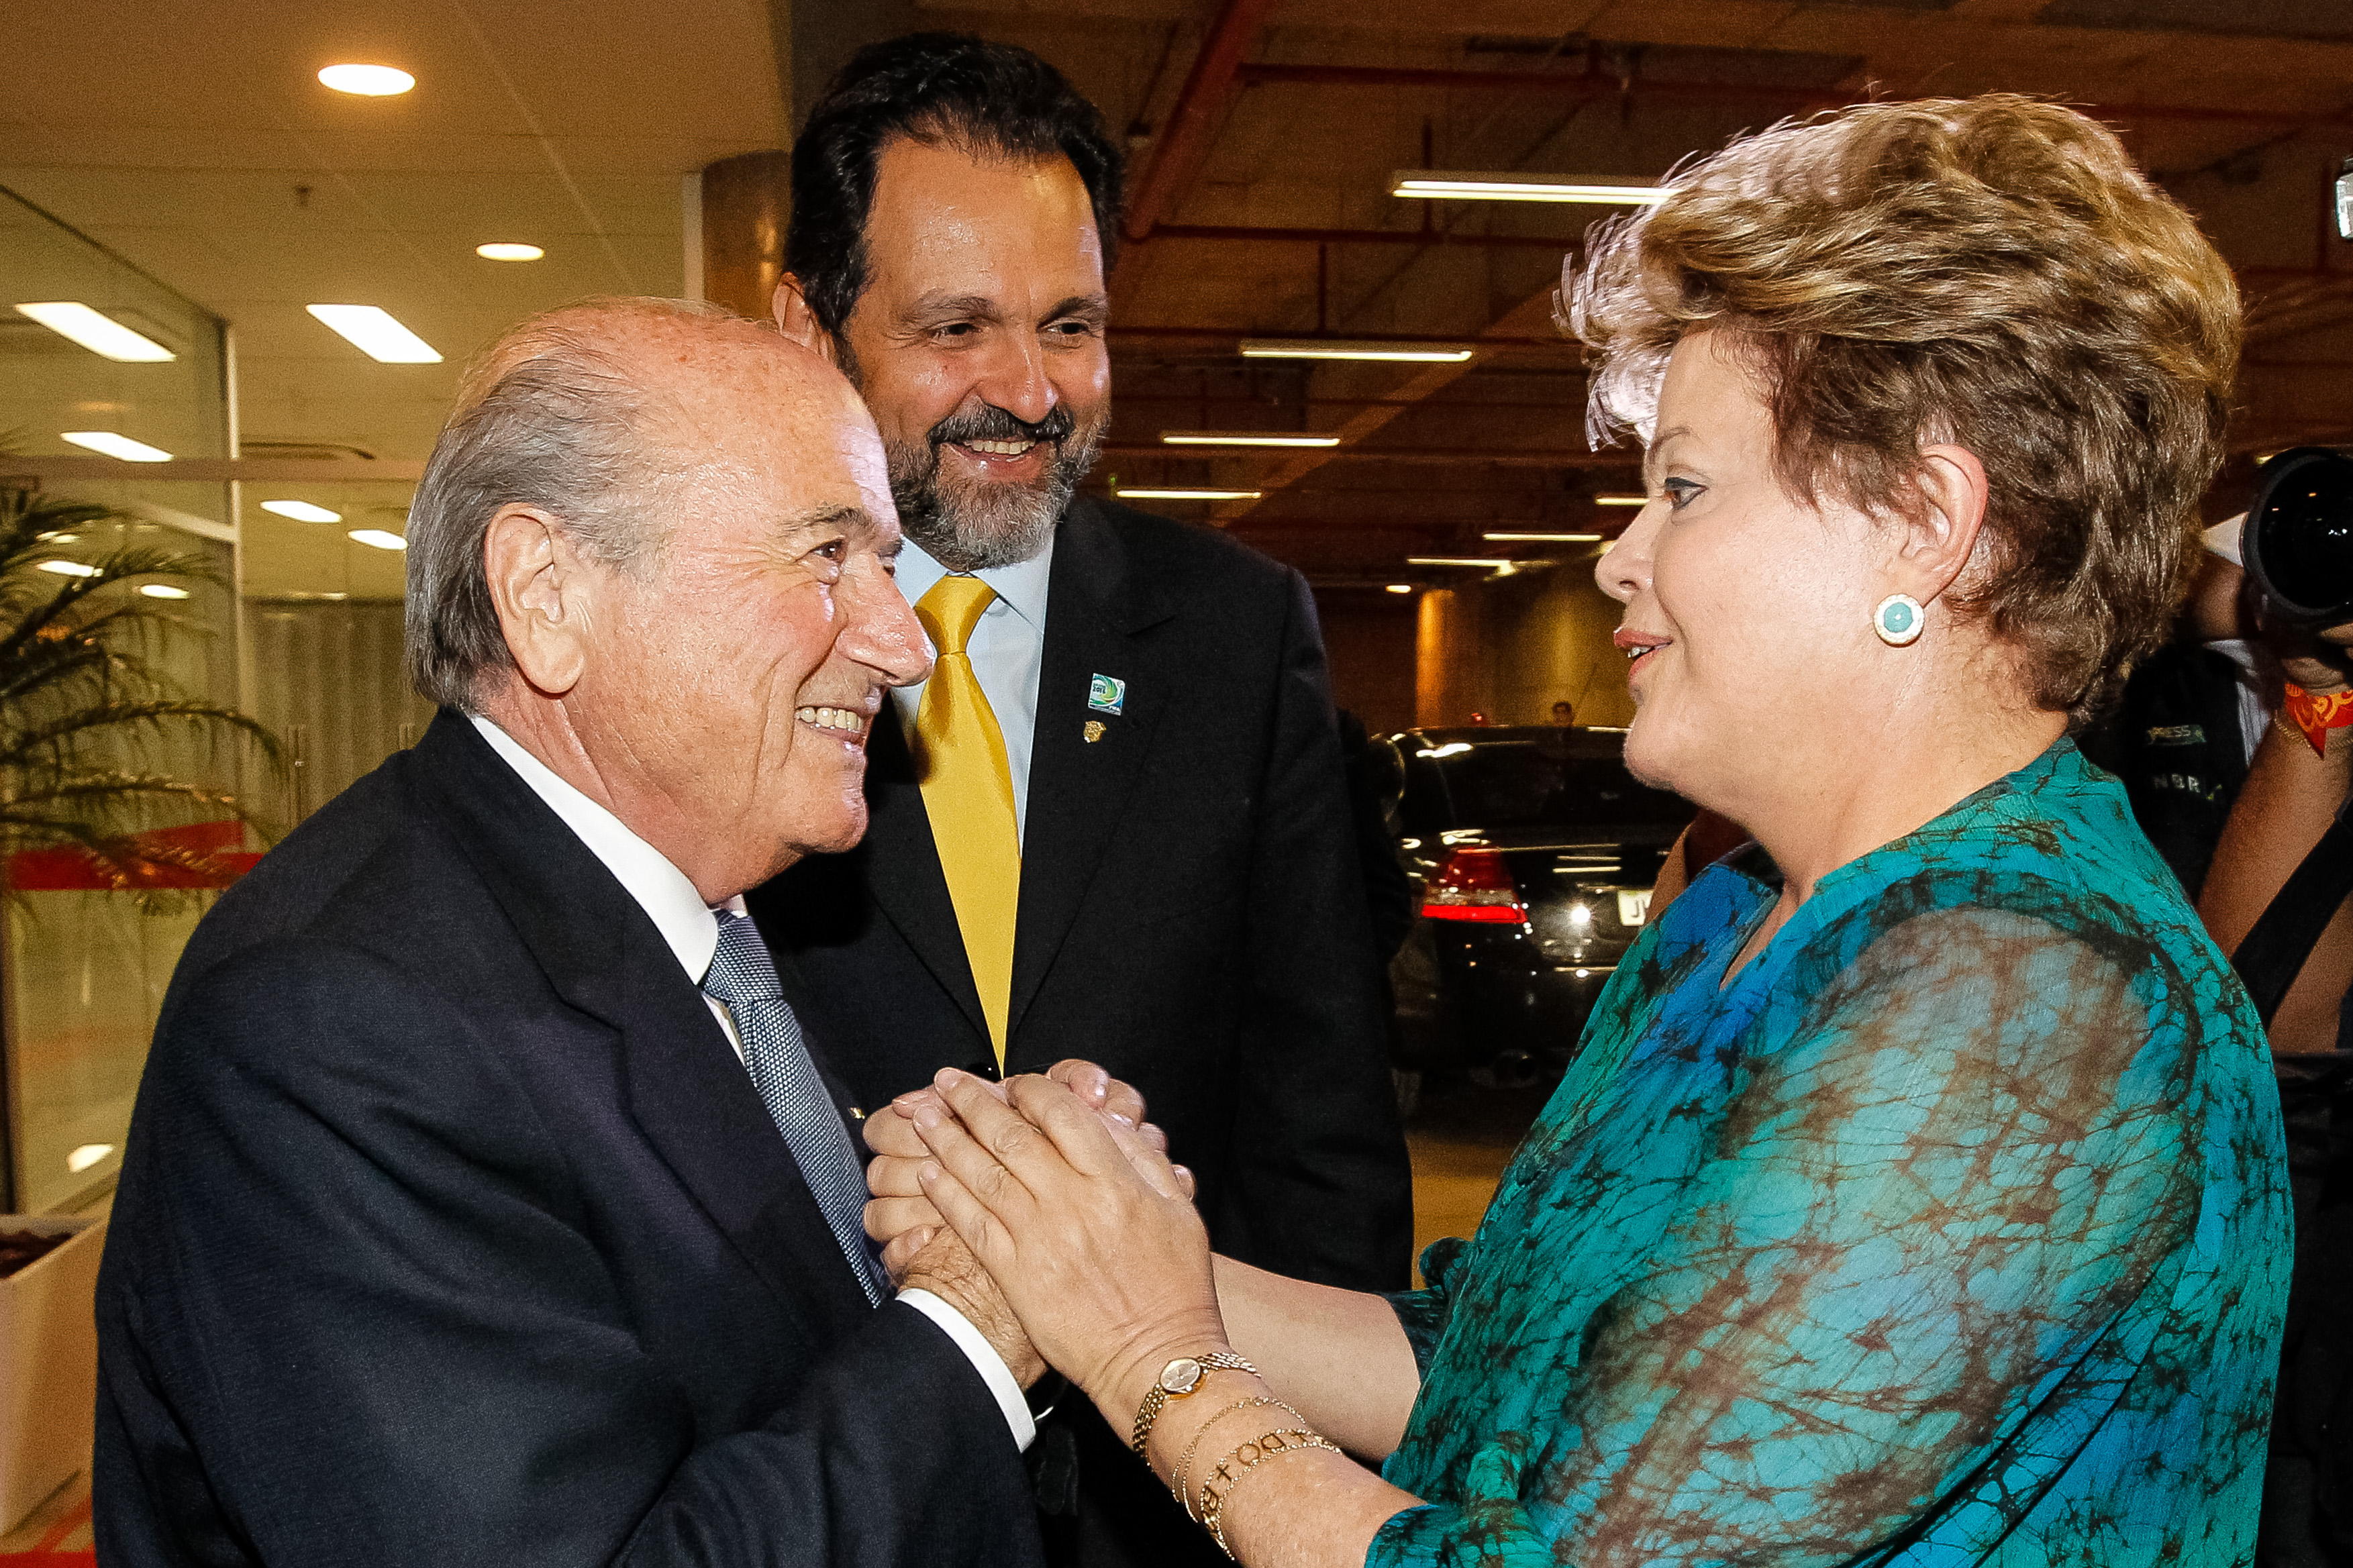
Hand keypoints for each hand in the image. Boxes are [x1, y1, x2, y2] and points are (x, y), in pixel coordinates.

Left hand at [907, 1069, 1224, 1423]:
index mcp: (1114, 1179)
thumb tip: (1108, 1123)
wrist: (1156, 1356)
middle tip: (946, 1082)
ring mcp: (1038, 1237)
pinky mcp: (1016, 1273)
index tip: (1013, 1082)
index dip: (1030, 1090)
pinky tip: (930, 1174)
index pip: (1061, 1113)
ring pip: (982, 1173)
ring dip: (949, 1140)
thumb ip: (1142, 1159)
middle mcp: (1071, 1200)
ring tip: (926, 1117)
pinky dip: (948, 1195)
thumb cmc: (1175, 1286)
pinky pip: (973, 1224)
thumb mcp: (1179, 1209)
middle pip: (1010, 1135)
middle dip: (973, 1102)